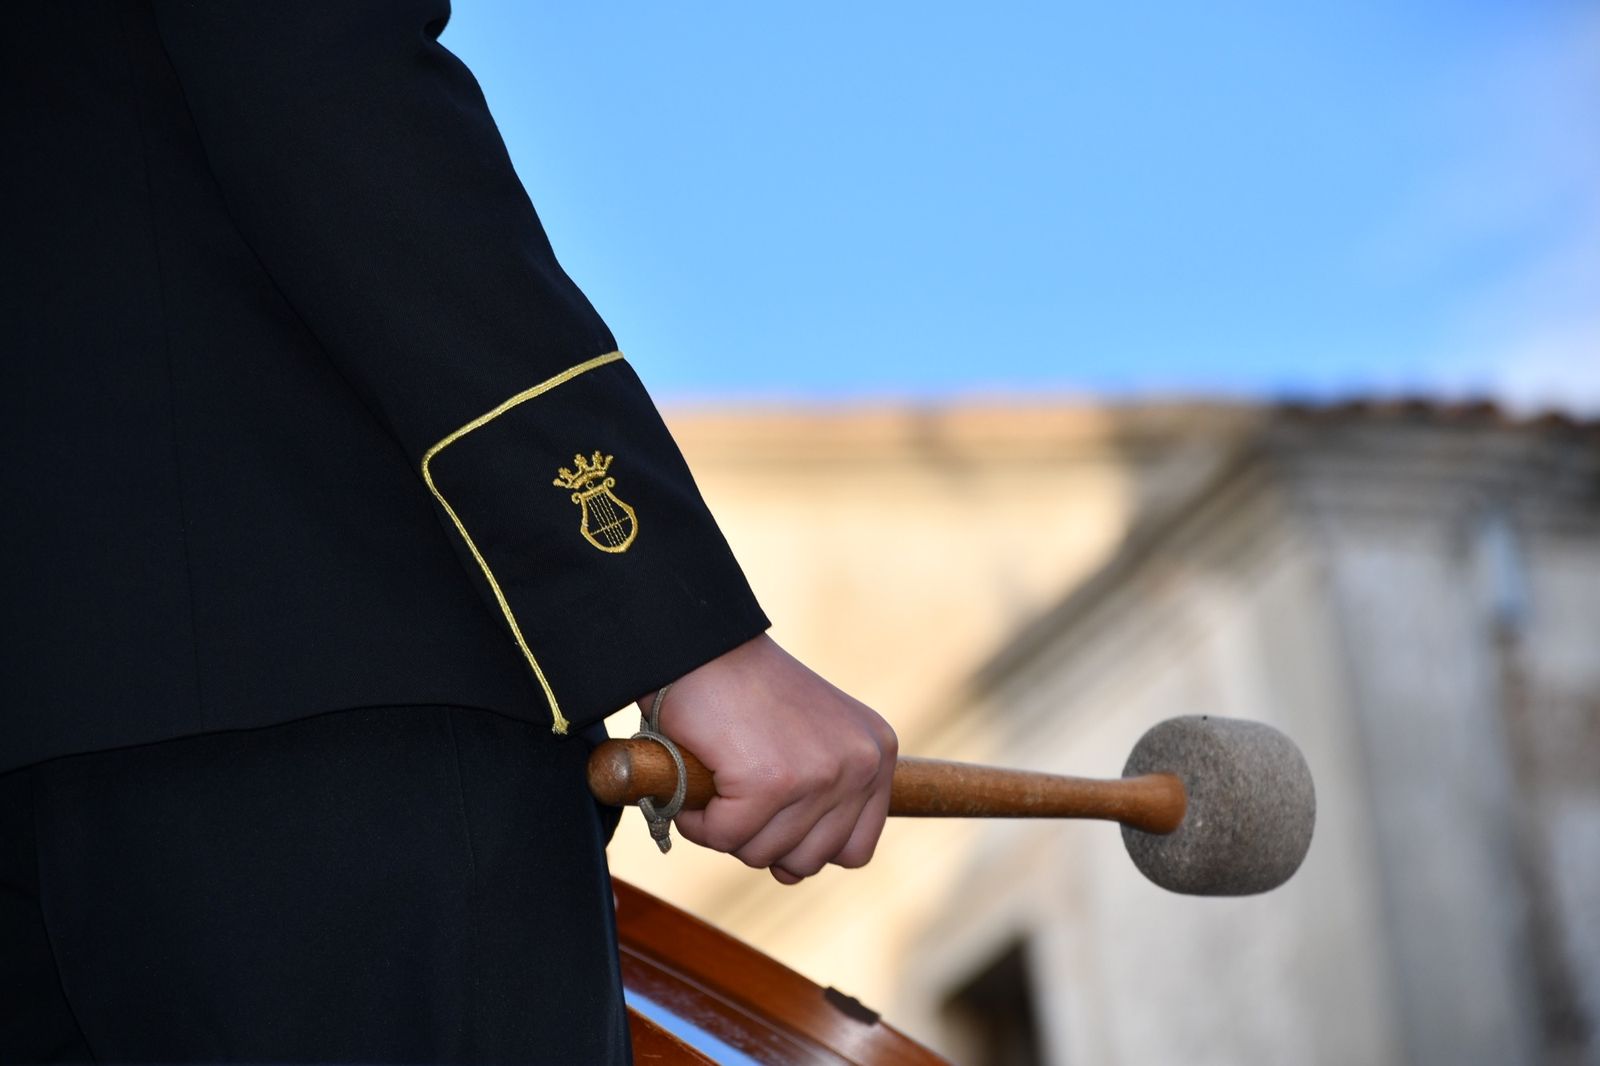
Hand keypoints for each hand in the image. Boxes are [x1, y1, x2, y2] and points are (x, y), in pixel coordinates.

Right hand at [638, 634, 896, 883]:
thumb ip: (818, 802)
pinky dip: (697, 820)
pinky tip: (694, 780)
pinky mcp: (769, 781)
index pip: (855, 849)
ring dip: (726, 830)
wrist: (702, 643)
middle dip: (762, 840)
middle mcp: (860, 764)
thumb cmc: (744, 691)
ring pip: (764, 855)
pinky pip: (724, 836)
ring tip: (716, 783)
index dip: (806, 847)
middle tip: (736, 795)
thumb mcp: (810, 739)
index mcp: (877, 754)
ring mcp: (818, 774)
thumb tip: (792, 873)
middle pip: (809, 861)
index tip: (773, 821)